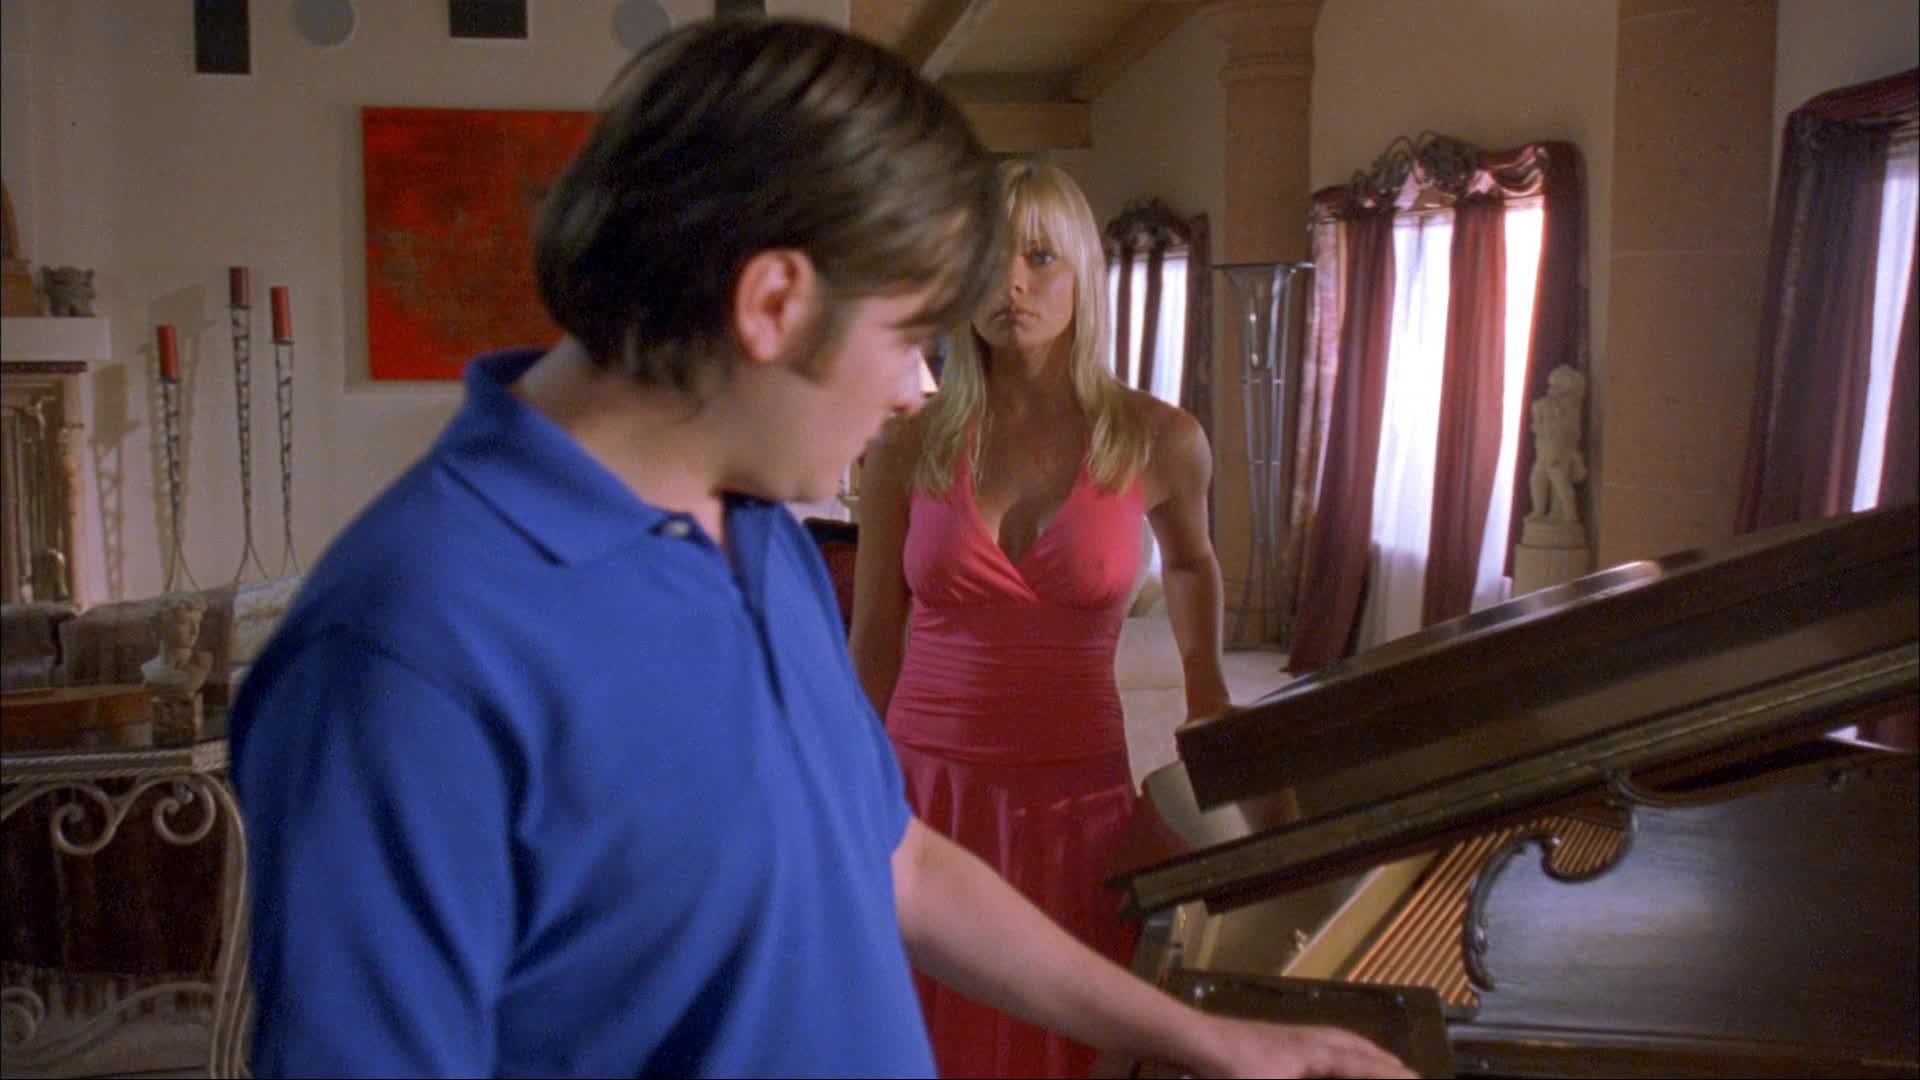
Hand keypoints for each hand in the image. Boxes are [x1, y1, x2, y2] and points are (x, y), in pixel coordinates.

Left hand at [1201, 1015, 1419, 1077]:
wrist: (1195, 1041)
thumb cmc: (1233, 1071)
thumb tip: (1345, 1067)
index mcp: (1315, 1054)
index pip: (1362, 1066)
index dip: (1390, 1075)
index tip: (1417, 1079)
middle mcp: (1308, 1039)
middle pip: (1355, 1048)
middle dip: (1384, 1062)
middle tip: (1408, 1072)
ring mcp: (1289, 1035)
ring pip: (1337, 1039)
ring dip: (1362, 1051)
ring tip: (1378, 1060)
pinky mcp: (1271, 1037)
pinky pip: (1318, 1038)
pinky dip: (1337, 1046)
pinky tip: (1327, 1056)